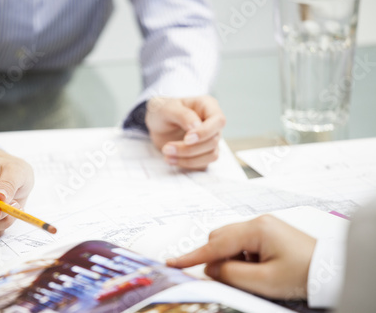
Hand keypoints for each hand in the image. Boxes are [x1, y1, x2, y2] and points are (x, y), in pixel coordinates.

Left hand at [145, 95, 225, 169]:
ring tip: (167, 155)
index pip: (218, 120)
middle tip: (166, 148)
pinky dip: (187, 164)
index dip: (204, 132)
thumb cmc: (163, 110)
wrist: (156, 123)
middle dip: (190, 149)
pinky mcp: (204, 152)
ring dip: (189, 159)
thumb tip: (197, 127)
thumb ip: (183, 115)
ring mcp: (210, 139)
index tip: (186, 139)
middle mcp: (212, 123)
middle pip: (213, 141)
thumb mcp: (167, 108)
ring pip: (211, 155)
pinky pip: (203, 164)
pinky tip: (171, 159)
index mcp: (207, 106)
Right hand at [167, 215, 316, 299]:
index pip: (215, 243)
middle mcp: (258, 222)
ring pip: (230, 241)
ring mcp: (263, 226)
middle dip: (216, 258)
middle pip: (220, 238)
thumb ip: (231, 273)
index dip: (192, 256)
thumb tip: (211, 268)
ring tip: (251, 276)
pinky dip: (241, 258)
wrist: (331, 270)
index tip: (172, 262)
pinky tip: (257, 270)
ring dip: (230, 259)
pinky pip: (243, 244)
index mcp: (256, 229)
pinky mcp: (268, 233)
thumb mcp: (264, 282)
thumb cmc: (303, 274)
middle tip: (226, 279)